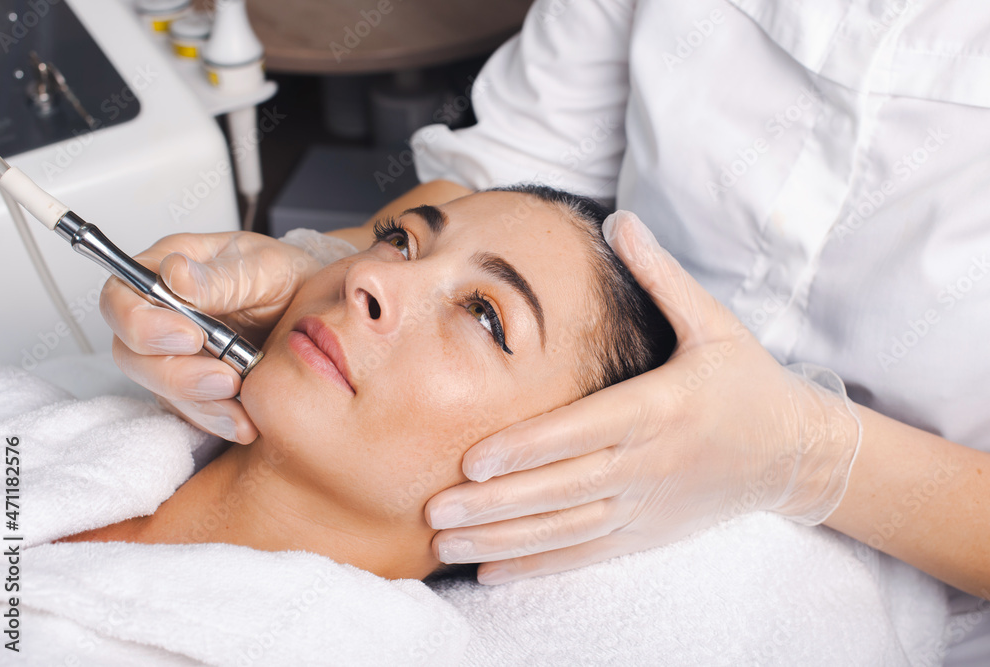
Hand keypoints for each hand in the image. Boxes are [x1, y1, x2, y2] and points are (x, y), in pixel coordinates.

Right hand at [100, 231, 332, 442]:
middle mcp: (161, 315)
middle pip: (131, 353)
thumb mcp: (263, 266)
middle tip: (225, 378)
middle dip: (175, 373)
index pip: (121, 299)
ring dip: (200, 402)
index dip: (142, 324)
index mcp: (166, 271)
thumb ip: (220, 277)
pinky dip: (218, 420)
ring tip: (241, 401)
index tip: (190, 337)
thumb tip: (175, 276)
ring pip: (160, 388)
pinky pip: (193, 411)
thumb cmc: (283, 276)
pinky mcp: (194, 387)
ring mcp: (175, 355)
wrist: (317, 312)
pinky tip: (244, 422)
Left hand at [425, 211, 861, 583]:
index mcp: (660, 407)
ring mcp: (646, 506)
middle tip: (434, 509)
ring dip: (503, 540)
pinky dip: (537, 566)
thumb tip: (619, 218)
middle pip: (561, 488)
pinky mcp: (647, 534)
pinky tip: (489, 572)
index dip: (526, 449)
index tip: (471, 460)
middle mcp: (649, 464)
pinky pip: (585, 554)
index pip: (581, 431)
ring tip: (446, 545)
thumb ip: (660, 275)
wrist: (798, 453)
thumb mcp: (714, 323)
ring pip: (565, 529)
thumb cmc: (749, 382)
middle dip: (495, 503)